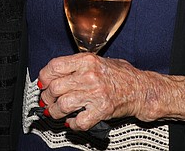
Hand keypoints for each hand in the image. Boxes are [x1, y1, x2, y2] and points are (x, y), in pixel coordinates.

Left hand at [37, 53, 156, 130]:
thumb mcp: (97, 61)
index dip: (44, 77)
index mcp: (86, 61)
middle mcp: (90, 75)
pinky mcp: (102, 110)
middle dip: (47, 97)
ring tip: (55, 112)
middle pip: (56, 87)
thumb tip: (53, 75)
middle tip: (47, 100)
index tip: (42, 83)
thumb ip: (76, 66)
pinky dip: (73, 124)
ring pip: (63, 104)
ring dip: (55, 111)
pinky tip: (72, 121)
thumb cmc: (121, 75)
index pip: (55, 66)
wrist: (142, 89)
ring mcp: (96, 93)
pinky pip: (80, 121)